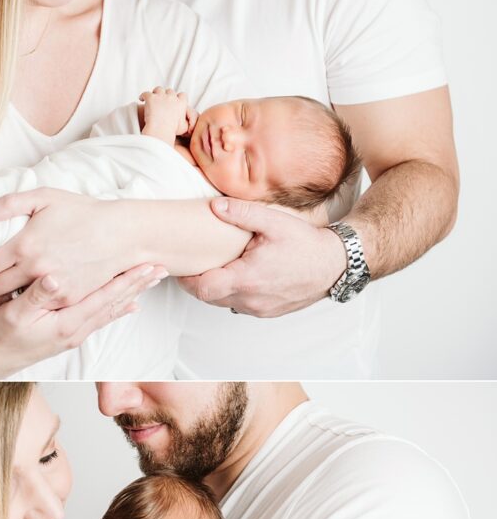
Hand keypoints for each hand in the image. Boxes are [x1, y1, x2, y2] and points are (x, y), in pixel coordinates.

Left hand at [0, 188, 144, 306]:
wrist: (121, 234)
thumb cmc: (83, 212)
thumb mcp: (46, 197)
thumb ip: (9, 203)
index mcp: (26, 244)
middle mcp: (35, 268)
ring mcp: (51, 286)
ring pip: (11, 300)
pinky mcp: (67, 298)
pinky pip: (34, 306)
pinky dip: (19, 305)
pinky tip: (11, 302)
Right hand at [0, 264, 165, 376]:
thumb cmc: (2, 336)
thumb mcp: (13, 314)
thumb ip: (36, 296)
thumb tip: (55, 277)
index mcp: (67, 322)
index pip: (105, 298)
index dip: (127, 281)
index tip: (146, 266)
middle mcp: (76, 330)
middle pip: (115, 304)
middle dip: (138, 286)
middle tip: (160, 269)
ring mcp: (74, 334)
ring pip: (111, 311)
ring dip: (131, 294)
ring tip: (150, 282)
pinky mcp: (69, 334)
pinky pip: (100, 318)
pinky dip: (117, 309)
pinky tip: (128, 305)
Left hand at [139, 87, 195, 138]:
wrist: (160, 130)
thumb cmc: (172, 130)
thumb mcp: (184, 127)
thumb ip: (187, 123)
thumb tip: (190, 126)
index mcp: (181, 103)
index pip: (183, 95)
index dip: (179, 97)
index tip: (175, 100)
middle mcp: (172, 97)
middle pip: (170, 91)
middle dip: (167, 94)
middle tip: (162, 100)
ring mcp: (161, 96)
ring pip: (159, 89)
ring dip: (156, 93)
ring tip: (153, 97)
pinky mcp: (151, 98)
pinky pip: (146, 93)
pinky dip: (143, 95)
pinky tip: (141, 98)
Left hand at [178, 198, 346, 316]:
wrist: (335, 265)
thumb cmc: (307, 244)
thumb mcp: (274, 222)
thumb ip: (241, 213)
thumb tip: (214, 206)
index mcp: (247, 279)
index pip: (202, 288)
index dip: (186, 279)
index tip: (182, 265)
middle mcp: (250, 300)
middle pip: (209, 298)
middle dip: (199, 282)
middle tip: (195, 262)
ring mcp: (259, 309)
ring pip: (224, 303)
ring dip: (216, 288)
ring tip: (217, 266)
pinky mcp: (268, 312)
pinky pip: (240, 306)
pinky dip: (233, 293)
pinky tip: (239, 275)